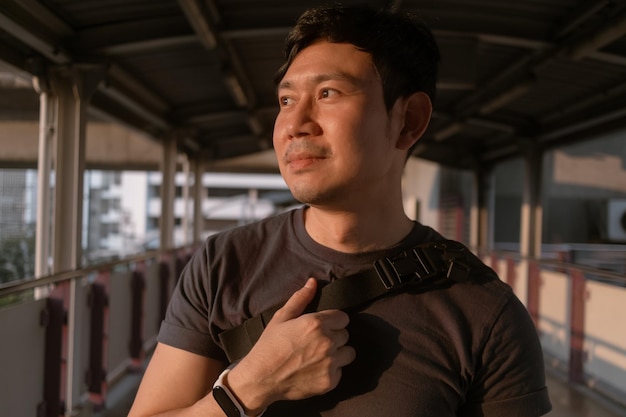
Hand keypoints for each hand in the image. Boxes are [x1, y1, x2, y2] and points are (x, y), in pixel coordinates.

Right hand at [228, 278, 355, 410]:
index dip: (333, 322)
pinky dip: (332, 371)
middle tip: (316, 343)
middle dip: (334, 337)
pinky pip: (341, 371)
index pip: (343, 318)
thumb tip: (313, 282)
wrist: (261, 378)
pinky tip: (316, 370)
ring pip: (348, 353)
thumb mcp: (281, 317)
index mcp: (316, 323)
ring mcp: (330, 362)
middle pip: (345, 334)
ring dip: (338, 353)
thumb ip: (300, 298)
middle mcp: (327, 341)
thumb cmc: (270, 346)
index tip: (323, 328)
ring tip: (320, 356)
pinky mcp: (330, 381)